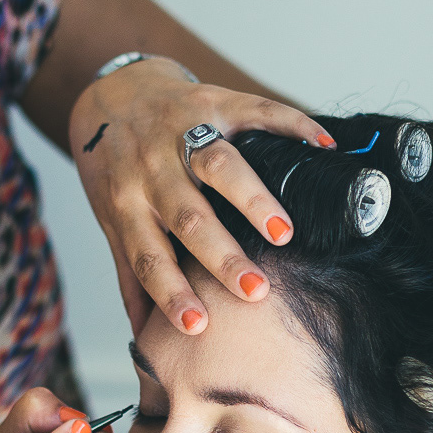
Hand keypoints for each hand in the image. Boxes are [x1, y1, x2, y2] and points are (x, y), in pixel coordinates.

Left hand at [68, 58, 333, 333]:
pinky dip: (292, 125)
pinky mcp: (213, 99)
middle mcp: (151, 170)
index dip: (170, 291)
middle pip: (186, 215)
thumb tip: (144, 339)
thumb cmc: (116, 168)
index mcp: (127, 205)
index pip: (148, 255)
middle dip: (221, 254)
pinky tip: (322, 146)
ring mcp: (182, 131)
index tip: (198, 325)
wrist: (110, 94)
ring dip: (251, 199)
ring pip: (217, 165)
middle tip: (256, 290)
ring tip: (283, 232)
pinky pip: (256, 112)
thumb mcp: (113, 220)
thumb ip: (132, 274)